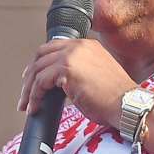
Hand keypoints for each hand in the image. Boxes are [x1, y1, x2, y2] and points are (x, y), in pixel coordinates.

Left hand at [19, 38, 135, 129]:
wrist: (127, 104)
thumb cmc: (117, 99)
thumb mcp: (97, 77)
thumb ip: (80, 73)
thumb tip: (61, 85)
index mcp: (87, 46)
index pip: (55, 47)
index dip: (41, 62)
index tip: (34, 77)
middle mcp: (78, 46)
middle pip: (42, 55)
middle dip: (30, 75)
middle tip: (26, 92)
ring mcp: (72, 55)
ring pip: (38, 69)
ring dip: (29, 89)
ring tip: (27, 105)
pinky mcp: (66, 69)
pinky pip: (40, 82)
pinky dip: (34, 96)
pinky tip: (35, 107)